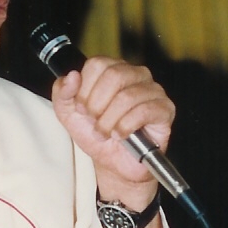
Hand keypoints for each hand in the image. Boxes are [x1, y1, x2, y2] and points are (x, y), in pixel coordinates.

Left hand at [51, 57, 174, 196]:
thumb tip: (71, 76)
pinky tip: (121, 135)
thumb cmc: (95, 133)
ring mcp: (153, 90)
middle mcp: (135, 74)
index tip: (82, 108)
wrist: (112, 162)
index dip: (85, 90)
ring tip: (106, 133)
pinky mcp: (165, 109)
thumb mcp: (68, 114)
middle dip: (96, 105)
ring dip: (109, 121)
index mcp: (112, 70)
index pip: (97, 64)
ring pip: (127, 96)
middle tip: (94, 121)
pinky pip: (145, 111)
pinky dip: (126, 127)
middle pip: (114, 76)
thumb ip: (62, 93)